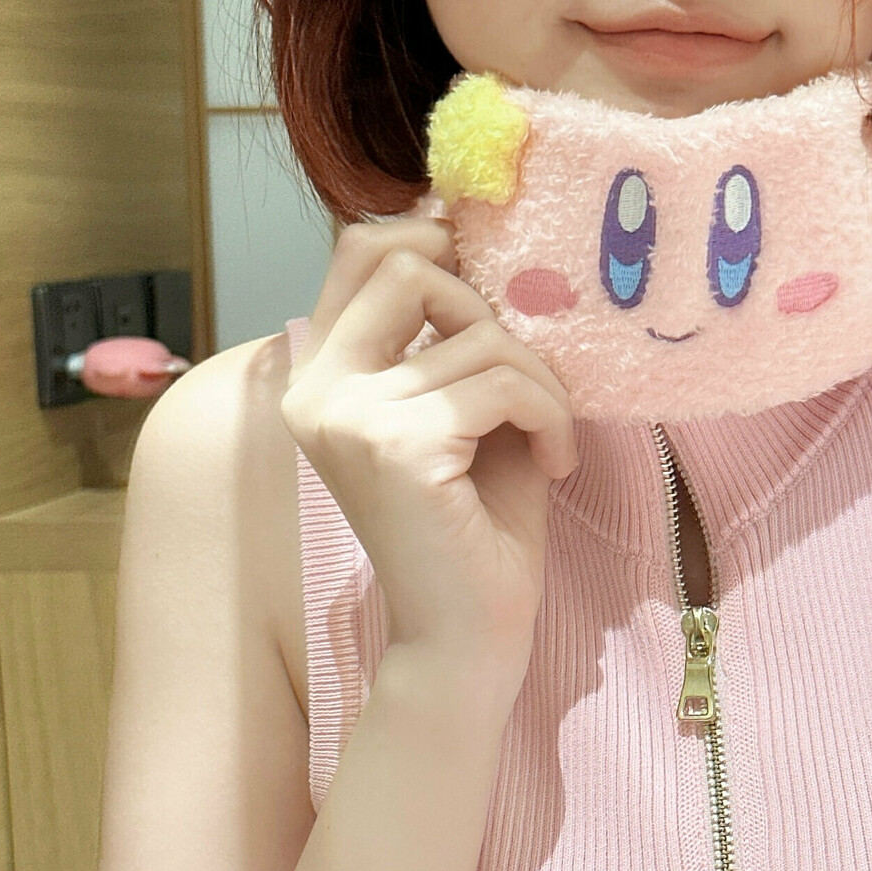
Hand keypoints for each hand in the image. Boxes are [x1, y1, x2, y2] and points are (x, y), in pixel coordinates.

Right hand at [281, 215, 578, 677]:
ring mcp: (347, 416)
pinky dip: (552, 416)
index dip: (434, 235)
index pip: (360, 248)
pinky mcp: (396, 446)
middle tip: (530, 384)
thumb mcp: (462, 406)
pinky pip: (503, 383)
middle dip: (495, 313)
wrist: (467, 637)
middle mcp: (315, 390)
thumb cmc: (475, 526)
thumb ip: (457, 334)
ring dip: (543, 383)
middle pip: (410, 265)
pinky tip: (556, 464)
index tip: (496, 282)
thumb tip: (480, 233)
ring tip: (552, 440)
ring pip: (479, 333)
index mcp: (321, 376)